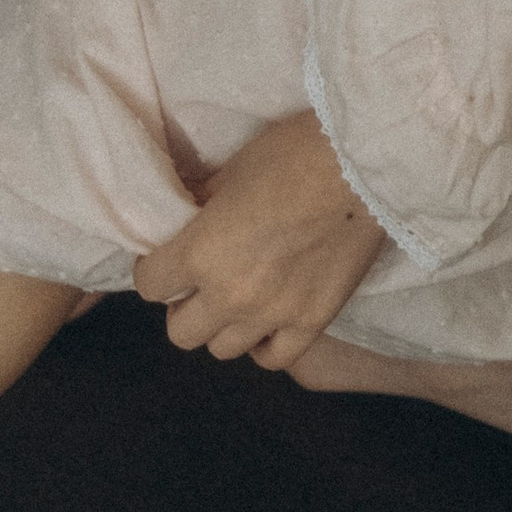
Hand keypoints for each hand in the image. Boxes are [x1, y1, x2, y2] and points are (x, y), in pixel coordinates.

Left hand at [131, 111, 385, 367]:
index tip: (168, 257)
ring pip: (222, 350)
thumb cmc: (292, 152)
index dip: (156, 268)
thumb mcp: (232, 169)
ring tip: (237, 299)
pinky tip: (268, 321)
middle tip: (201, 281)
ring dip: (222, 325)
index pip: (151, 284)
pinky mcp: (312, 322)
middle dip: (183, 305)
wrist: (361, 164)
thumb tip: (184, 218)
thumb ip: (202, 205)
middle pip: (181, 332)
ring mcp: (272, 315)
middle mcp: (229, 295)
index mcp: (200, 252)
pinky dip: (264, 343)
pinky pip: (274, 358)